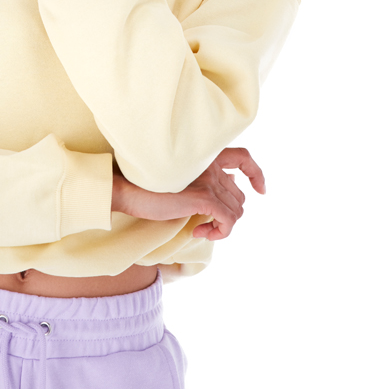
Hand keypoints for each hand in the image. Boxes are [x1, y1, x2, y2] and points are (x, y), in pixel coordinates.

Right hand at [111, 147, 265, 240]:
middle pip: (239, 196)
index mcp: (205, 156)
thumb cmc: (147, 189)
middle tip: (207, 224)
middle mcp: (210, 163)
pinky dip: (220, 232)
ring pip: (236, 211)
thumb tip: (217, 203)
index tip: (260, 190)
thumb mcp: (179, 182)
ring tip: (201, 228)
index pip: (243, 157)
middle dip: (228, 216)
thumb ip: (200, 183)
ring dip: (222, 226)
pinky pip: (229, 221)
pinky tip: (199, 231)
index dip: (256, 174)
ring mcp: (208, 179)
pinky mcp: (204, 197)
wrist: (128, 190)